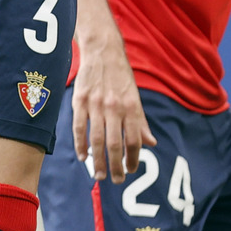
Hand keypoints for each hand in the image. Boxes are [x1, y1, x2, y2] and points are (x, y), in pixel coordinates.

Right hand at [72, 31, 154, 182]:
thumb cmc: (120, 76)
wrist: (102, 50)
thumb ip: (141, 122)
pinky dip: (80, 144)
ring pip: (96, 139)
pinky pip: (79, 127)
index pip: (134, 141)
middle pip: (114, 144)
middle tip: (116, 180)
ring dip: (98, 161)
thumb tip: (151, 143)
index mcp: (131, 107)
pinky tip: (83, 156)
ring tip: (100, 175)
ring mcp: (95, 104)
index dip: (133, 159)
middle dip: (115, 166)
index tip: (131, 170)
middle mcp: (114, 107)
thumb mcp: (135, 97)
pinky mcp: (80, 100)